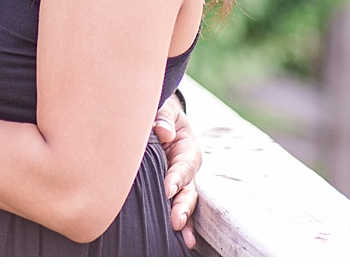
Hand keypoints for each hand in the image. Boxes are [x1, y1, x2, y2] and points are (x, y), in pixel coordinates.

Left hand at [153, 96, 200, 249]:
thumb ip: (164, 118)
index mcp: (187, 148)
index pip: (184, 165)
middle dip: (183, 205)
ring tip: (184, 237)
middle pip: (188, 189)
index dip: (177, 177)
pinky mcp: (170, 191)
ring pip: (185, 202)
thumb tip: (164, 131)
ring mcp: (180, 182)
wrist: (160, 121)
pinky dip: (181, 222)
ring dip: (184, 218)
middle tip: (176, 220)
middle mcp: (187, 169)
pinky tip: (182, 239)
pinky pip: (176, 206)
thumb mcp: (165, 110)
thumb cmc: (162, 115)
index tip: (168, 189)